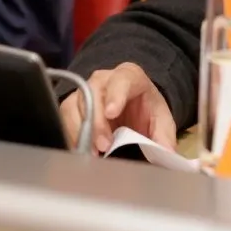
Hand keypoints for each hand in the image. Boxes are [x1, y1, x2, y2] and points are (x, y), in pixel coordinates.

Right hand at [59, 62, 177, 154]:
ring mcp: (84, 92)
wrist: (134, 105)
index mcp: (129, 76)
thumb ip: (164, 135)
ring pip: (73, 106)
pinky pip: (63, 120)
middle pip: (92, 93)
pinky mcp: (72, 107)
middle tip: (103, 145)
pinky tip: (80, 152)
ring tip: (92, 154)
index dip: (115, 95)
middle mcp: (103, 80)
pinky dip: (71, 137)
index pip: (121, 80)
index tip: (112, 112)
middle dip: (96, 121)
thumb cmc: (145, 108)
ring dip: (79, 131)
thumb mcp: (161, 119)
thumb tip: (166, 153)